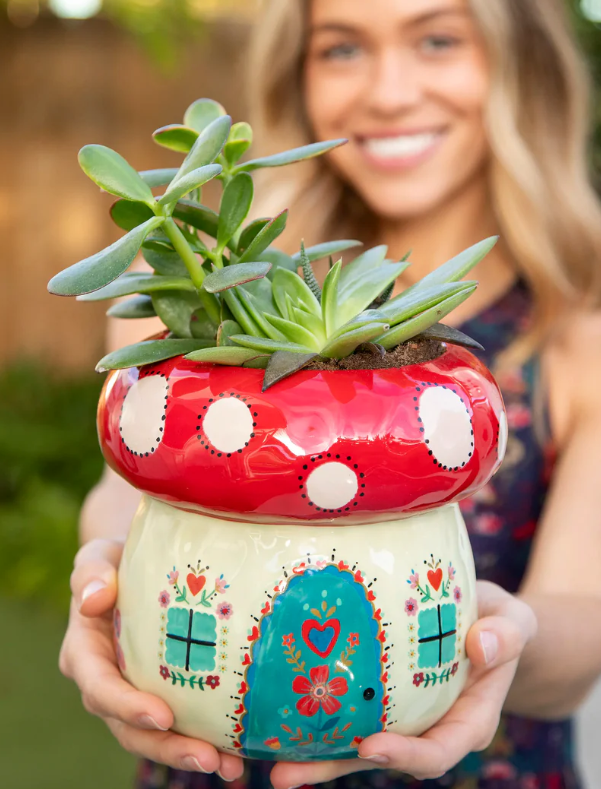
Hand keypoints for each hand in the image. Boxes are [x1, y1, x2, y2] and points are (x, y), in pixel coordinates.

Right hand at [59, 539, 243, 779]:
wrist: (133, 565)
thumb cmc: (114, 560)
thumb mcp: (98, 557)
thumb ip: (91, 573)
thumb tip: (93, 599)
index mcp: (85, 655)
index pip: (100, 688)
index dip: (128, 707)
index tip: (163, 717)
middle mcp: (107, 683)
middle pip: (130, 728)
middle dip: (168, 747)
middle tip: (208, 758)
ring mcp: (135, 693)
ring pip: (157, 736)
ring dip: (190, 753)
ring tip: (230, 766)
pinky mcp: (163, 693)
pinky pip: (182, 722)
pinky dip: (208, 739)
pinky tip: (239, 753)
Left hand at [269, 580, 537, 788]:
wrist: (483, 616)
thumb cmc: (499, 621)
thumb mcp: (514, 621)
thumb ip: (507, 634)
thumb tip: (480, 645)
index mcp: (467, 719)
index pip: (437, 750)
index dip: (404, 756)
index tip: (369, 746)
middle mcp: (428, 726)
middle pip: (381, 756)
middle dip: (334, 768)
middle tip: (286, 775)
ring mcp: (399, 715)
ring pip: (353, 743)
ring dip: (313, 755)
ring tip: (269, 763)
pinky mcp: (377, 696)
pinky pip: (346, 711)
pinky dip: (315, 718)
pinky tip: (276, 718)